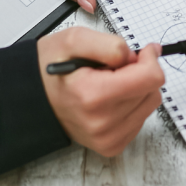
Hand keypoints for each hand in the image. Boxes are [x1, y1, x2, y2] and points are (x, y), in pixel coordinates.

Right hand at [38, 27, 164, 156]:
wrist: (32, 97)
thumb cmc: (51, 69)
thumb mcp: (75, 39)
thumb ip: (110, 44)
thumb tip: (137, 56)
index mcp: (94, 95)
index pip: (151, 78)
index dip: (149, 59)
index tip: (141, 52)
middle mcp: (102, 122)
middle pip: (153, 91)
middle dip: (139, 73)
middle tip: (114, 68)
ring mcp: (107, 138)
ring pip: (149, 105)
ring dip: (136, 89)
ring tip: (108, 83)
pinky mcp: (111, 145)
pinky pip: (140, 120)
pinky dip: (131, 104)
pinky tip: (109, 99)